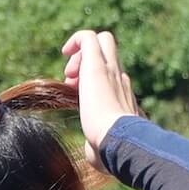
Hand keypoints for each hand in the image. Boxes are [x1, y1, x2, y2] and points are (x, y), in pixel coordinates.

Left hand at [62, 30, 143, 172]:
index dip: (91, 79)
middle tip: (73, 80)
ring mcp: (112, 70)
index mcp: (123, 97)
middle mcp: (121, 79)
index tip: (76, 94)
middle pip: (111, 51)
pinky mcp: (97, 66)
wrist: (120, 143)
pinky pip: (88, 37)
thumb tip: (92, 152)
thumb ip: (97, 146)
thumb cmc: (111, 152)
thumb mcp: (103, 148)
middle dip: (88, 59)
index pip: (111, 75)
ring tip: (69, 76)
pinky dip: (76, 40)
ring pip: (103, 40)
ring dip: (81, 53)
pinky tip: (65, 51)